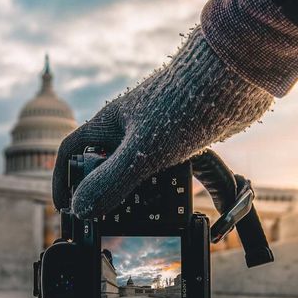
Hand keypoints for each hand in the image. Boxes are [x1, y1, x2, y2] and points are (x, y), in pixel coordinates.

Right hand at [52, 27, 273, 216]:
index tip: (67, 208)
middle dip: (109, 196)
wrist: (234, 75)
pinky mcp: (187, 139)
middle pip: (107, 167)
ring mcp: (158, 133)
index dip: (63, 180)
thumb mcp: (142, 152)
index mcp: (109, 124)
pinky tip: (190, 205)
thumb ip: (110, 182)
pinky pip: (178, 172)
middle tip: (111, 222)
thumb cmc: (183, 103)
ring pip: (144, 172)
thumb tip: (80, 209)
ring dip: (148, 197)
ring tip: (154, 219)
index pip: (71, 152)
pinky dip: (182, 190)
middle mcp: (129, 128)